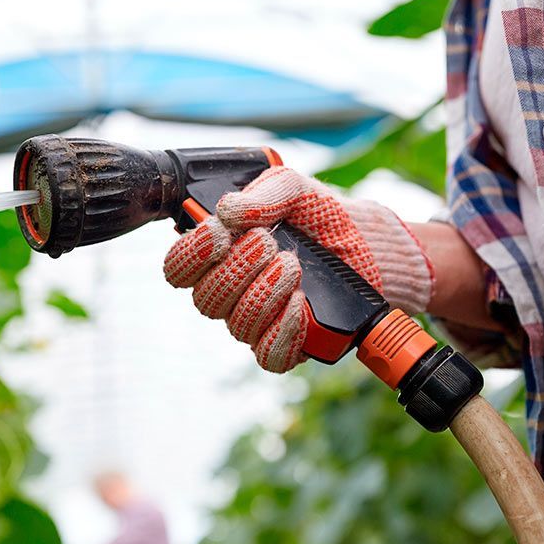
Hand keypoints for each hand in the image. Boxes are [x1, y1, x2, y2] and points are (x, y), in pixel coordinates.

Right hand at [163, 167, 434, 372]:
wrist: (365, 244)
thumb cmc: (318, 215)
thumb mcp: (293, 188)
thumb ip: (262, 194)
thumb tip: (227, 212)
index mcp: (219, 253)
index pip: (178, 269)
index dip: (191, 255)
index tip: (219, 233)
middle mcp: (229, 292)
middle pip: (205, 300)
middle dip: (237, 270)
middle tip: (269, 242)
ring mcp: (256, 321)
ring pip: (237, 326)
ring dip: (264, 293)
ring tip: (293, 265)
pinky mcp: (286, 344)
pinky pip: (268, 355)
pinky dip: (282, 331)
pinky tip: (299, 304)